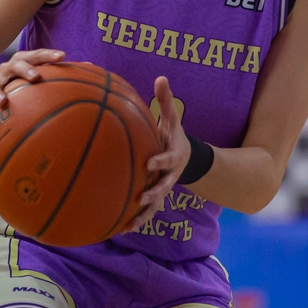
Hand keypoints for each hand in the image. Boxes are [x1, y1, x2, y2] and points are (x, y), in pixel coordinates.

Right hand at [0, 48, 64, 128]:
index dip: (48, 55)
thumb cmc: (18, 83)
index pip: (37, 56)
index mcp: (23, 63)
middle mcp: (8, 70)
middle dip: (26, 70)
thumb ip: (59, 77)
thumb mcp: (34, 78)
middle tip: (36, 78)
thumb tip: (93, 72)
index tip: (62, 56)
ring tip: (3, 103)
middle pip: (16, 65)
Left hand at [130, 76, 189, 231]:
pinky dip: (136, 221)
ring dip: (144, 215)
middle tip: (141, 197)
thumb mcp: (172, 119)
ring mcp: (164, 188)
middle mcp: (170, 175)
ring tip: (130, 224)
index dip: (161, 161)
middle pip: (164, 186)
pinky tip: (120, 230)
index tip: (150, 163)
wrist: (186, 156)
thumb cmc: (172, 135)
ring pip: (156, 205)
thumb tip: (161, 77)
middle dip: (154, 193)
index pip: (168, 159)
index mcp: (173, 155)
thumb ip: (166, 101)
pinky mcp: (157, 197)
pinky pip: (147, 211)